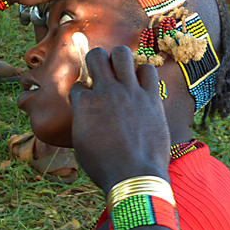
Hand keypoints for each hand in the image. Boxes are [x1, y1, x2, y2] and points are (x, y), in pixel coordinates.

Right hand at [69, 47, 170, 193]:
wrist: (134, 176)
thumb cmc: (103, 165)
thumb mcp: (80, 143)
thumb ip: (81, 119)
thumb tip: (83, 110)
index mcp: (84, 103)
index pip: (78, 85)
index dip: (81, 93)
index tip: (87, 102)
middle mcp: (106, 92)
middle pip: (96, 55)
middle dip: (95, 61)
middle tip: (100, 73)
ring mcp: (130, 92)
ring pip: (122, 54)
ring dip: (119, 60)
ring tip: (120, 72)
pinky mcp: (151, 98)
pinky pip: (148, 70)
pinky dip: (143, 73)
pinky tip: (140, 84)